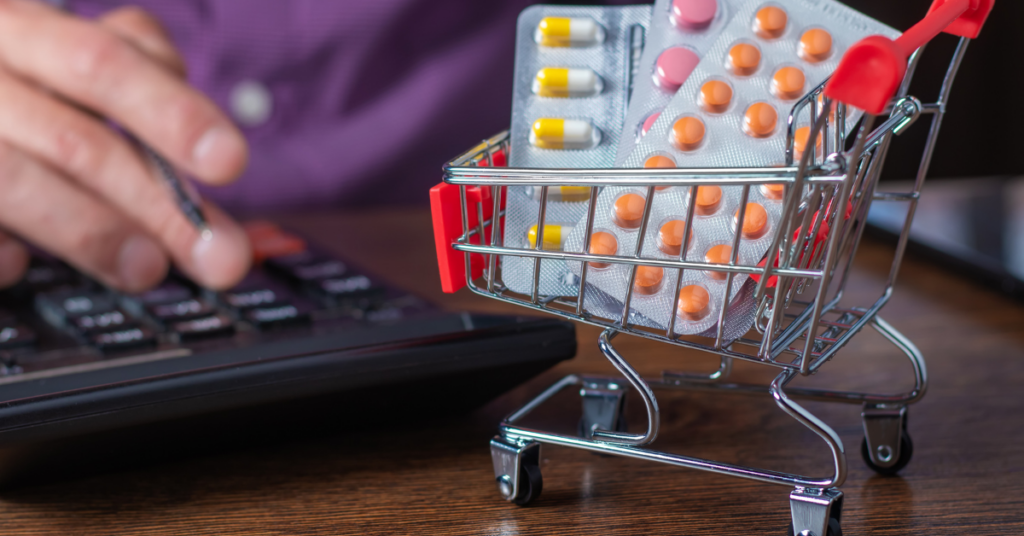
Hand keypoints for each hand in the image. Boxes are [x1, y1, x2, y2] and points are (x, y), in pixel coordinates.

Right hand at [0, 1, 250, 290]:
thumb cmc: (7, 80)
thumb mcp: (62, 51)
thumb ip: (137, 73)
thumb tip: (207, 140)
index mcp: (18, 31)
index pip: (103, 63)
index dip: (172, 115)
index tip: (231, 162)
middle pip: (75, 141)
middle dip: (158, 206)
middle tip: (220, 256)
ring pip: (17, 183)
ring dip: (94, 234)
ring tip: (148, 269)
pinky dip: (0, 252)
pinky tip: (22, 265)